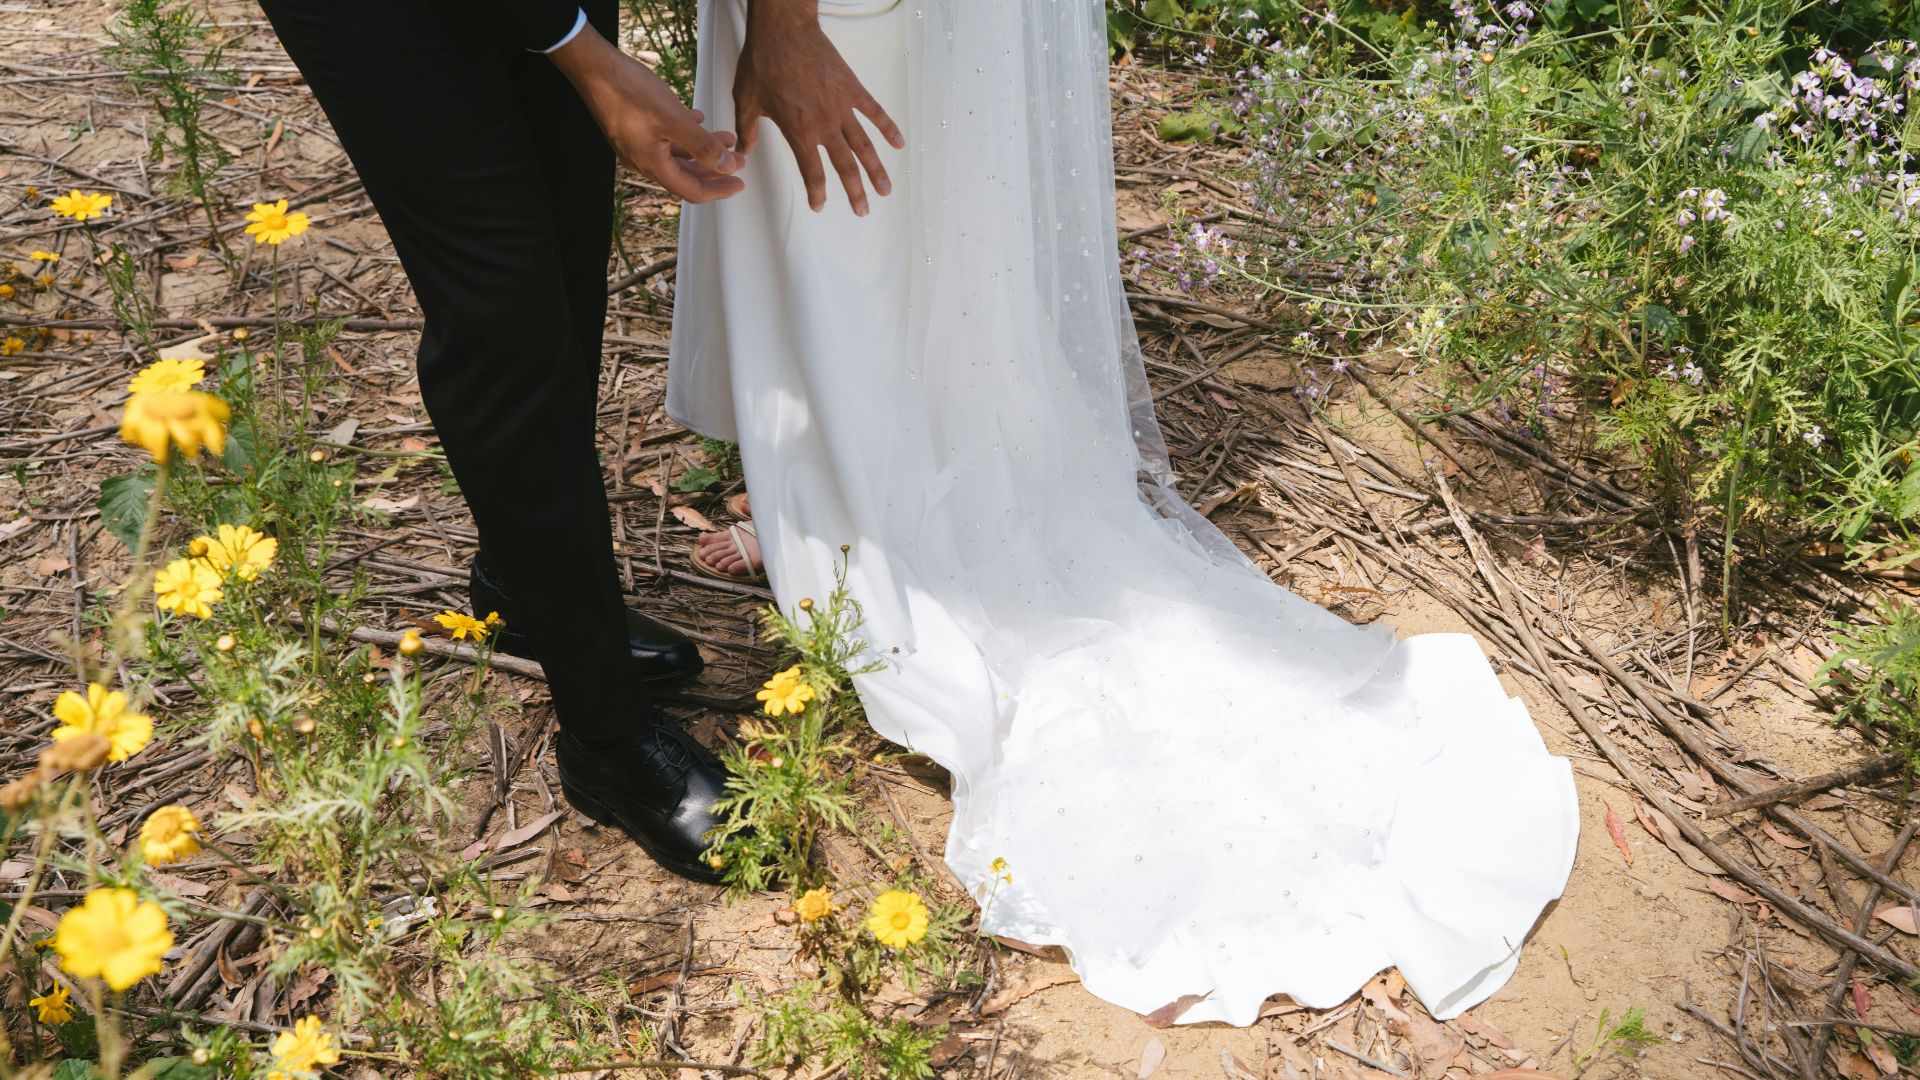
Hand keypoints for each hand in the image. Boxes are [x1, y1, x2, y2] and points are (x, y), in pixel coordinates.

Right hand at [550, 27, 744, 202]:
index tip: (739, 183)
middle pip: (686, 175)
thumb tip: (725, 166)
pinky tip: (696, 120)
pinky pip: (664, 139)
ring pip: (676, 155)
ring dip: (702, 149)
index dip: (719, 189)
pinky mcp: (632, 128)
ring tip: (724, 138)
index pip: (692, 191)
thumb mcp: (674, 120)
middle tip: (737, 161)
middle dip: (714, 168)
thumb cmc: (628, 91)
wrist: (593, 67)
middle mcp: (642, 160)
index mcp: (652, 164)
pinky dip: (684, 134)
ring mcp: (636, 144)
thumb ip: (702, 146)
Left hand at [733, 4, 903, 214]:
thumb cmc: (762, 63)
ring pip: (864, 146)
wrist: (783, 31)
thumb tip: (744, 152)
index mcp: (799, 133)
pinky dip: (888, 127)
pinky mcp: (852, 88)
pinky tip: (899, 143)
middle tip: (863, 211)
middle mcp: (824, 126)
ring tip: (886, 189)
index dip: (818, 193)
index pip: (812, 172)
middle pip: (845, 166)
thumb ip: (747, 130)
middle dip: (855, 192)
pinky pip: (874, 112)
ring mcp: (842, 107)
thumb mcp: (746, 101)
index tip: (820, 206)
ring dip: (877, 170)